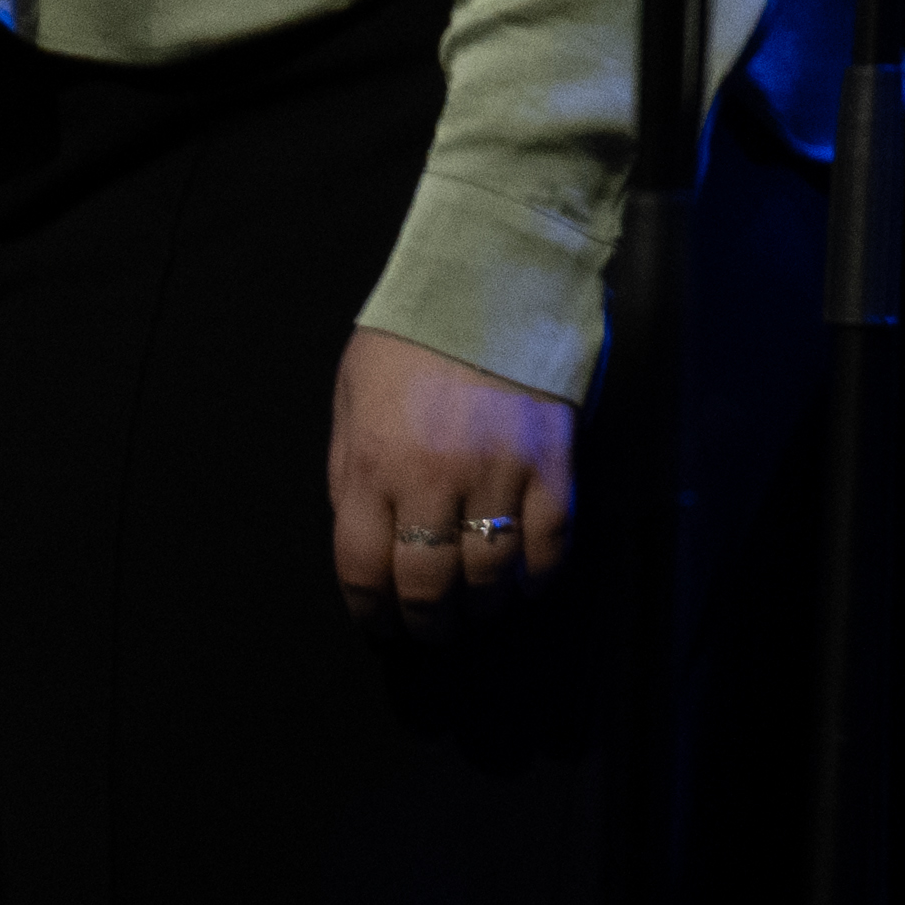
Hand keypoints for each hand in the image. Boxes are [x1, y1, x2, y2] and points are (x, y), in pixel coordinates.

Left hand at [331, 322, 576, 615]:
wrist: (492, 273)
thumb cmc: (410, 337)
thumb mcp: (351, 401)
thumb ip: (352, 475)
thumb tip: (366, 540)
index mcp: (372, 464)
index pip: (363, 570)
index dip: (371, 612)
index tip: (381, 625)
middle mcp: (433, 478)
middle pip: (429, 585)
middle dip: (428, 623)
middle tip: (434, 630)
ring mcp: (499, 471)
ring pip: (491, 573)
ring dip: (484, 606)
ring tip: (480, 610)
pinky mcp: (553, 460)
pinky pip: (550, 542)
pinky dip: (539, 576)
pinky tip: (528, 582)